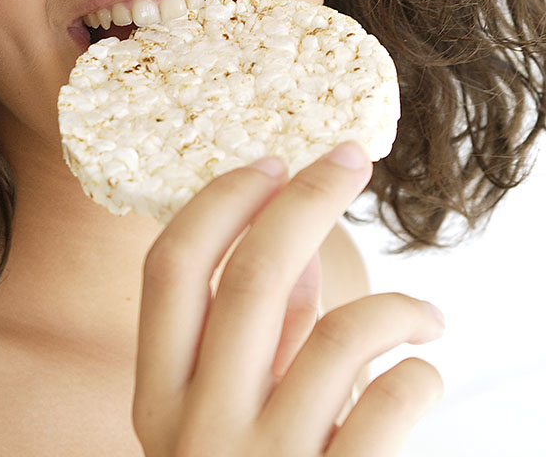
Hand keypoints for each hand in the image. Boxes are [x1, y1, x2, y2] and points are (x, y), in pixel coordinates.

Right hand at [133, 142, 444, 455]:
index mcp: (157, 393)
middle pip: (255, 277)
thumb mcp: (219, 412)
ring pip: (339, 335)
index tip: (269, 162)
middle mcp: (198, 423)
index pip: (173, 268)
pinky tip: (423, 377)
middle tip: (350, 160)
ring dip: (397, 305)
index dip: (221, 201)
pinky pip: (390, 408)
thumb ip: (250, 333)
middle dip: (309, 200)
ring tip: (426, 315)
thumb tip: (297, 247)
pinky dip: (420, 375)